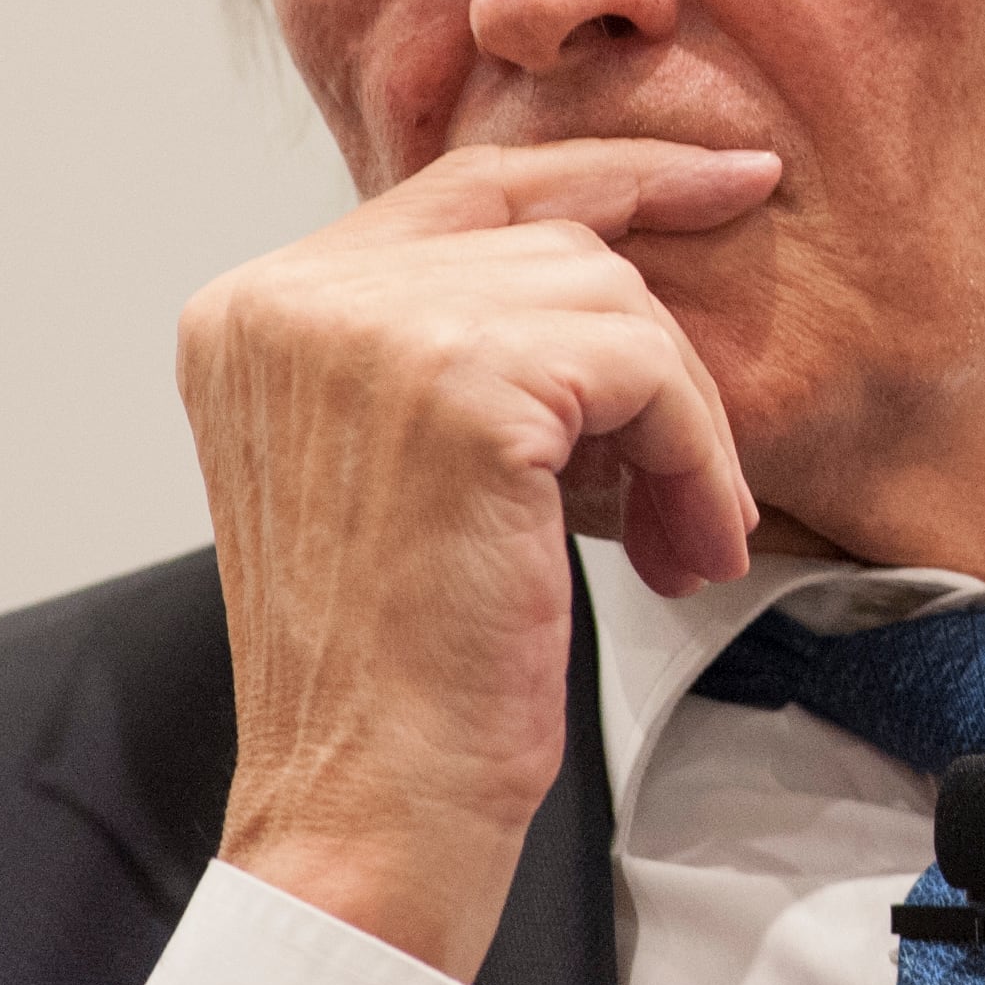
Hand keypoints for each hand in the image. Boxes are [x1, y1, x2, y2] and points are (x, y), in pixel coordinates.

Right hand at [178, 138, 778, 980]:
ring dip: (679, 428)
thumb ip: (453, 342)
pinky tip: (677, 546)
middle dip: (654, 356)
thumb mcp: (397, 463)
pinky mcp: (460, 380)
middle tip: (697, 483)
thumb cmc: (398, 667)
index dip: (610, 178)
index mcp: (255, 309)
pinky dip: (692, 456)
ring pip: (612, 299)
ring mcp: (365, 328)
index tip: (728, 178)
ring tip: (675, 539)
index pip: (467, 187)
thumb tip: (608, 254)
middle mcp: (287, 296)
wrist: (369, 807)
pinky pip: (646, 367)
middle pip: (553, 238)